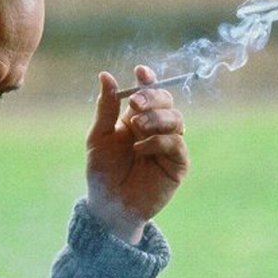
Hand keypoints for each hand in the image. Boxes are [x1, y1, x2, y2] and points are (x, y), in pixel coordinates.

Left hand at [86, 65, 189, 242]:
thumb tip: (105, 75)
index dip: (148, 80)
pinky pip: (176, 144)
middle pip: (167, 101)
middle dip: (153, 96)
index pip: (149, 92)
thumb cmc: (103, 172)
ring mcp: (169, 146)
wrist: (109, 205)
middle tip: (135, 103)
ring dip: (156, 118)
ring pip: (176, 119)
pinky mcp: (178, 164)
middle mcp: (156, 129)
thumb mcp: (99, 137)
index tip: (140, 71)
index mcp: (137, 118)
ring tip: (136, 127)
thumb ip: (106, 107)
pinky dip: (159, 141)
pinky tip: (141, 150)